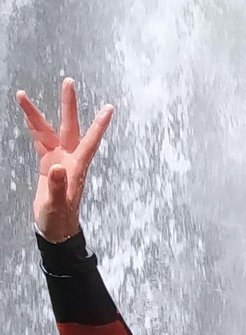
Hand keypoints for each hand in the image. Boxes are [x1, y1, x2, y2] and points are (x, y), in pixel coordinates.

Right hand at [16, 78, 113, 242]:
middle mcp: (69, 159)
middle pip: (69, 126)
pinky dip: (32, 128)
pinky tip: (27, 114)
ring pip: (47, 131)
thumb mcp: (58, 205)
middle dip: (68, 105)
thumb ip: (59, 187)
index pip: (90, 141)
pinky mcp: (47, 164)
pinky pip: (39, 141)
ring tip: (22, 94)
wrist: (55, 227)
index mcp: (77, 167)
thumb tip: (58, 168)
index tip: (109, 108)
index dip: (98, 125)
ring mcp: (58, 160)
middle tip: (69, 81)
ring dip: (35, 114)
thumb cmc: (59, 218)